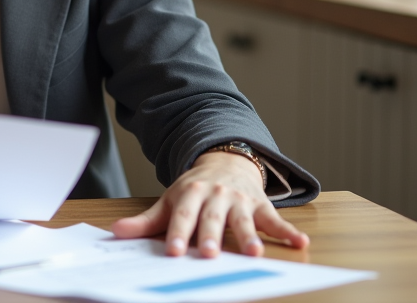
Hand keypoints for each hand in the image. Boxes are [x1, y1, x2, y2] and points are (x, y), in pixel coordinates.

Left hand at [111, 151, 307, 257]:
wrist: (225, 162)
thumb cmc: (194, 190)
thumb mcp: (169, 202)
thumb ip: (146, 222)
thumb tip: (115, 233)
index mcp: (190, 195)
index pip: (183, 217)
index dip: (179, 234)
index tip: (175, 252)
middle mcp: (215, 196)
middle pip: (213, 219)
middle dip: (212, 236)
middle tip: (211, 255)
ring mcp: (240, 200)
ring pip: (244, 221)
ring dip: (250, 236)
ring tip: (255, 254)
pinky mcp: (261, 206)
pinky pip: (276, 219)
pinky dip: (289, 231)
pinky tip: (301, 243)